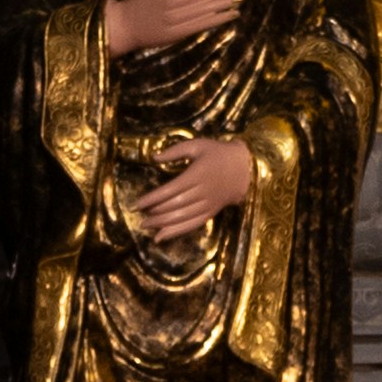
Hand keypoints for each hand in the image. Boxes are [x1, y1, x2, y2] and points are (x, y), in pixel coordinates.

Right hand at [101, 0, 244, 54]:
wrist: (124, 25)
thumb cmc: (142, 2)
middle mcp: (173, 0)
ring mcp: (175, 17)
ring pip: (205, 9)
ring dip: (224, 4)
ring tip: (238, 1)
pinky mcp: (177, 33)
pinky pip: (202, 24)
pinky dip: (218, 19)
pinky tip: (231, 16)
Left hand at [133, 132, 256, 233]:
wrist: (245, 168)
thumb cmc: (218, 153)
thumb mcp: (198, 145)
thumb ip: (175, 151)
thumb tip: (153, 158)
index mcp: (197, 174)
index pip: (170, 190)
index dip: (152, 198)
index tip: (136, 204)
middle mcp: (202, 191)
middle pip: (175, 205)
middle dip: (154, 212)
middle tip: (138, 216)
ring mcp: (208, 204)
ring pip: (182, 217)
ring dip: (162, 224)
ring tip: (146, 226)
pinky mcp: (211, 213)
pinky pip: (192, 224)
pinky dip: (176, 232)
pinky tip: (162, 236)